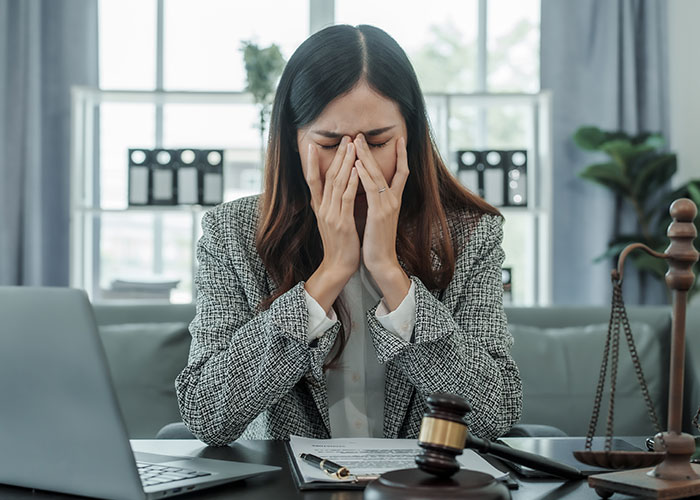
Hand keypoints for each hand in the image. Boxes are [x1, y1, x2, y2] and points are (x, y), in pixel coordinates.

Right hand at [303, 137, 360, 312]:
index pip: (313, 180)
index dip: (312, 162)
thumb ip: (332, 205)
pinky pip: (347, 198)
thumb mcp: (332, 222)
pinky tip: (357, 169)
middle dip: (337, 156)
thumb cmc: (340, 244)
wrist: (338, 267)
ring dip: (345, 163)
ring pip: (337, 183)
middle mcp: (323, 209)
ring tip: (352, 145)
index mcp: (320, 208)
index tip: (313, 145)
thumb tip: (335, 191)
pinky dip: (352, 182)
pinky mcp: (343, 223)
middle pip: (328, 176)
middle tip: (345, 137)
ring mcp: (332, 215)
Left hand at [354, 134, 411, 309]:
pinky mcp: (379, 213)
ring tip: (356, 142)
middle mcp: (393, 200)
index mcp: (394, 201)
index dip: (401, 155)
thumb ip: (377, 202)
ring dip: (365, 157)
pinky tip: (356, 164)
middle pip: (385, 168)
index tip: (399, 139)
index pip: (401, 172)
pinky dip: (364, 176)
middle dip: (372, 150)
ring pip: (377, 175)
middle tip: (361, 134)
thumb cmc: (377, 241)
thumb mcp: (378, 218)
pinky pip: (371, 190)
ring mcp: (387, 206)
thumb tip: (370, 190)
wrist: (382, 262)